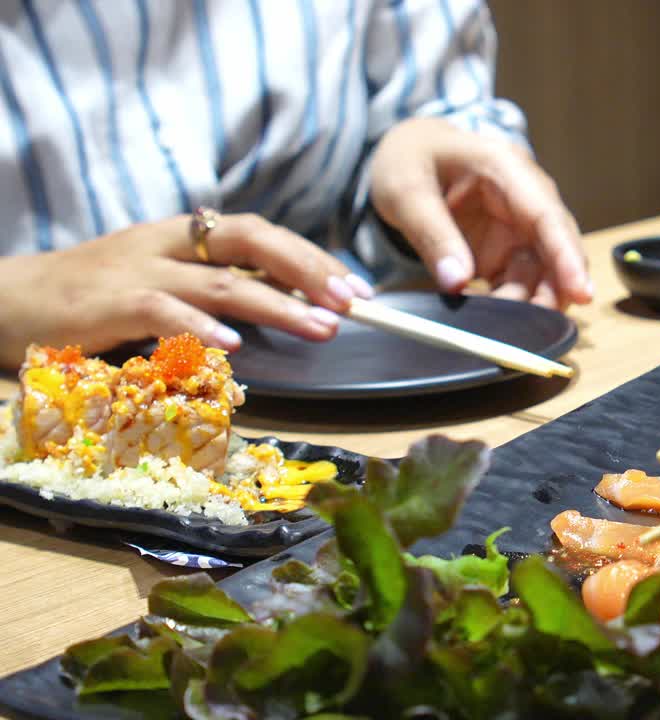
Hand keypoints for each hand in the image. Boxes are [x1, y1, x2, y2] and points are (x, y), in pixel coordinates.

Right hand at [0, 214, 370, 367]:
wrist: (9, 299)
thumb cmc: (94, 298)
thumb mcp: (162, 283)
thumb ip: (215, 288)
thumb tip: (284, 302)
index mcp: (184, 237)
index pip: (261, 234)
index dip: (311, 257)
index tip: (356, 288)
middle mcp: (167, 244)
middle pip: (251, 241)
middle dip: (308, 269)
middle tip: (352, 302)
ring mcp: (139, 271)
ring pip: (221, 282)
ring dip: (277, 305)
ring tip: (319, 327)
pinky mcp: (110, 303)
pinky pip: (164, 312)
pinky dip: (200, 328)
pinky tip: (234, 346)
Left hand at [367, 117, 591, 309]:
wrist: (409, 152)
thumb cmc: (409, 159)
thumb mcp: (406, 191)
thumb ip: (431, 234)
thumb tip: (456, 282)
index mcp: (505, 168)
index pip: (547, 216)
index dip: (567, 257)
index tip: (581, 294)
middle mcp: (524, 197)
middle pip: (556, 247)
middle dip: (556, 289)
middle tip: (539, 328)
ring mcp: (518, 225)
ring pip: (541, 271)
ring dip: (527, 301)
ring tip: (498, 327)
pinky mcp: (508, 248)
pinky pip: (521, 280)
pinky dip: (511, 303)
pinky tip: (489, 320)